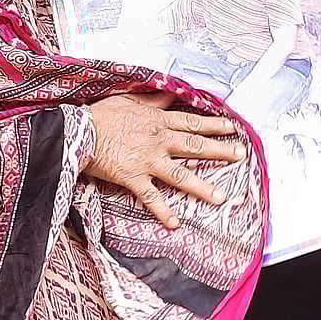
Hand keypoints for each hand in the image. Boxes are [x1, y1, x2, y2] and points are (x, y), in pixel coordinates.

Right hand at [83, 92, 245, 229]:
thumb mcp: (129, 99)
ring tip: (221, 197)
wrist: (79, 132)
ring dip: (202, 187)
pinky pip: (151, 197)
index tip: (232, 127)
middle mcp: (159, 141)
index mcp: (158, 121)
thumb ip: (151, 101)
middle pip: (195, 146)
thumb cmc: (101, 115)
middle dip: (220, 151)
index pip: (192, 123)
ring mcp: (148, 161)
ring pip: (181, 175)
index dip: (214, 125)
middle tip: (241, 155)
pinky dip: (163, 211)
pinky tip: (175, 224)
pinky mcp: (134, 178)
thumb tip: (168, 94)